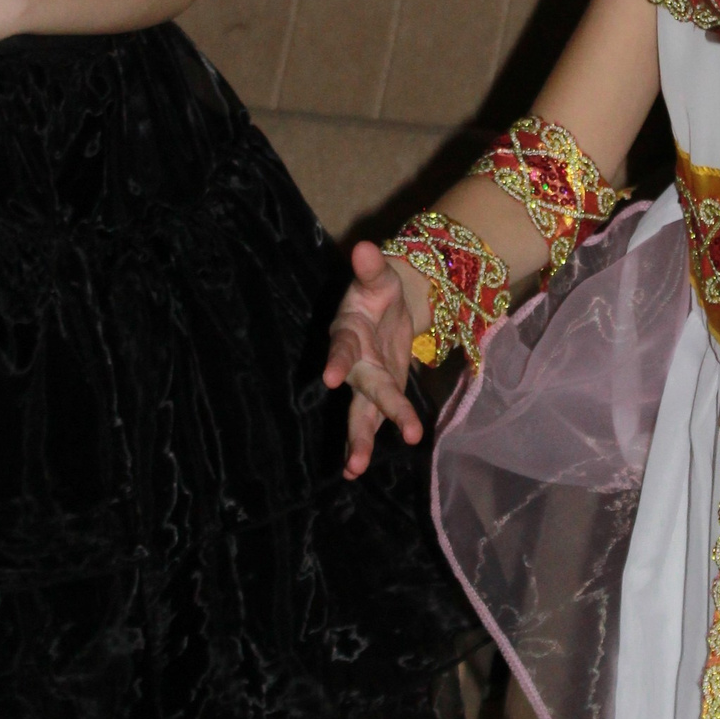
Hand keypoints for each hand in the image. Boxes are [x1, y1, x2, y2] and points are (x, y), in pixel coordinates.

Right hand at [323, 239, 425, 475]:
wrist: (389, 303)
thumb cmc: (378, 289)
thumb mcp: (379, 276)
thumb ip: (371, 268)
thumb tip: (364, 247)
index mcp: (350, 332)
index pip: (343, 347)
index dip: (337, 360)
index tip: (330, 378)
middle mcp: (354, 362)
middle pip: (358, 395)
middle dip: (359, 427)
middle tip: (356, 460)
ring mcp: (366, 380)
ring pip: (362, 415)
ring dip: (360, 442)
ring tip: (354, 471)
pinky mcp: (381, 391)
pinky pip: (375, 418)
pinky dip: (365, 441)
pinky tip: (354, 471)